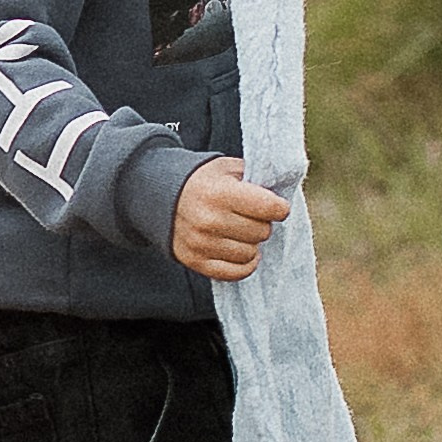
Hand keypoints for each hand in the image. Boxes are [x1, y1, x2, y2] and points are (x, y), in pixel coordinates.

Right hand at [171, 157, 292, 280]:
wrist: (159, 196)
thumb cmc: (202, 181)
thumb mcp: (226, 168)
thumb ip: (254, 177)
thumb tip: (282, 193)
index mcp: (220, 192)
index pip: (268, 207)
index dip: (279, 207)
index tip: (277, 206)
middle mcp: (210, 220)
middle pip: (262, 231)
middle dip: (262, 223)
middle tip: (251, 215)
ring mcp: (202, 244)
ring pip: (251, 253)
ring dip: (251, 242)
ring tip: (241, 230)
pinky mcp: (196, 261)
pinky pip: (236, 272)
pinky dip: (244, 264)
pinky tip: (241, 250)